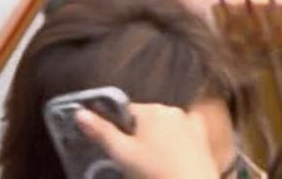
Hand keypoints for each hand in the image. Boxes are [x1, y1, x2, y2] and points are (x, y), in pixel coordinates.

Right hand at [76, 103, 218, 178]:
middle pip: (145, 119)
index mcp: (151, 110)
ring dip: (156, 139)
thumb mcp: (122, 155)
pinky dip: (175, 142)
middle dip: (137, 135)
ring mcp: (190, 121)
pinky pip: (182, 133)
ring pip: (164, 127)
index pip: (125, 112)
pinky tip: (170, 159)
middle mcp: (172, 109)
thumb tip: (80, 113)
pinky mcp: (201, 135)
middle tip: (133, 160)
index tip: (117, 147)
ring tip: (152, 163)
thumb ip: (102, 132)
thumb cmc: (155, 172)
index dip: (117, 129)